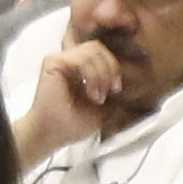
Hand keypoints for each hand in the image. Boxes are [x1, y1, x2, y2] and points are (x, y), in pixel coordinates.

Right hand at [18, 34, 126, 166]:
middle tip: (111, 90)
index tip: (117, 88)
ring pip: (92, 50)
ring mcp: (60, 60)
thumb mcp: (103, 108)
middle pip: (98, 47)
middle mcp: (68, 61)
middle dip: (110, 69)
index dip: (114, 67)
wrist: (52, 135)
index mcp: (78, 69)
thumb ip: (112, 92)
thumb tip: (130, 82)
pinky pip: (81, 58)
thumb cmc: (70, 125)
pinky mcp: (52, 63)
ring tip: (98, 96)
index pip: (101, 53)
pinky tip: (90, 93)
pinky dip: (92, 75)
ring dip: (101, 74)